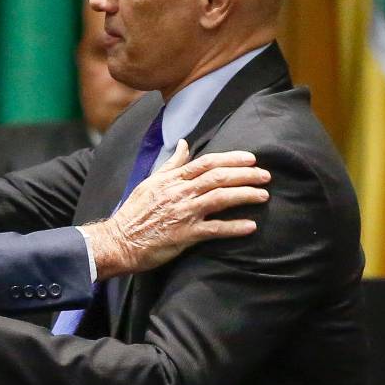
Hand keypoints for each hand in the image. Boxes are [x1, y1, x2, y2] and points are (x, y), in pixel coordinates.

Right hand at [84, 139, 269, 278]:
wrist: (119, 240)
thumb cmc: (135, 212)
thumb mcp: (151, 182)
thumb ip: (171, 164)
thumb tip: (185, 144)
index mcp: (172, 179)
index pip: (206, 163)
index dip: (231, 159)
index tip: (251, 159)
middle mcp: (179, 193)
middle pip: (218, 178)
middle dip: (245, 174)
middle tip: (265, 175)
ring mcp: (183, 214)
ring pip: (219, 199)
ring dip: (244, 195)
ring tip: (263, 195)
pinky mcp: (184, 235)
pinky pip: (214, 229)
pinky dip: (233, 227)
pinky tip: (250, 226)